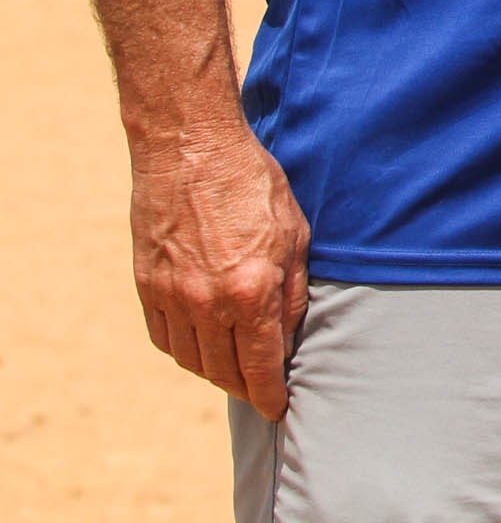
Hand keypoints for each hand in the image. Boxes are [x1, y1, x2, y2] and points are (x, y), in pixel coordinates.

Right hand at [131, 124, 310, 420]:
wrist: (190, 150)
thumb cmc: (253, 184)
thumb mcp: (295, 234)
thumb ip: (292, 292)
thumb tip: (290, 336)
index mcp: (251, 292)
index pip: (262, 366)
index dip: (271, 395)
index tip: (279, 409)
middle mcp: (207, 303)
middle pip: (223, 371)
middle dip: (245, 388)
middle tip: (260, 391)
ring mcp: (171, 297)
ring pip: (192, 360)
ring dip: (215, 373)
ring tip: (235, 370)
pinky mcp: (147, 286)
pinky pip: (165, 339)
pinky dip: (185, 351)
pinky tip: (201, 346)